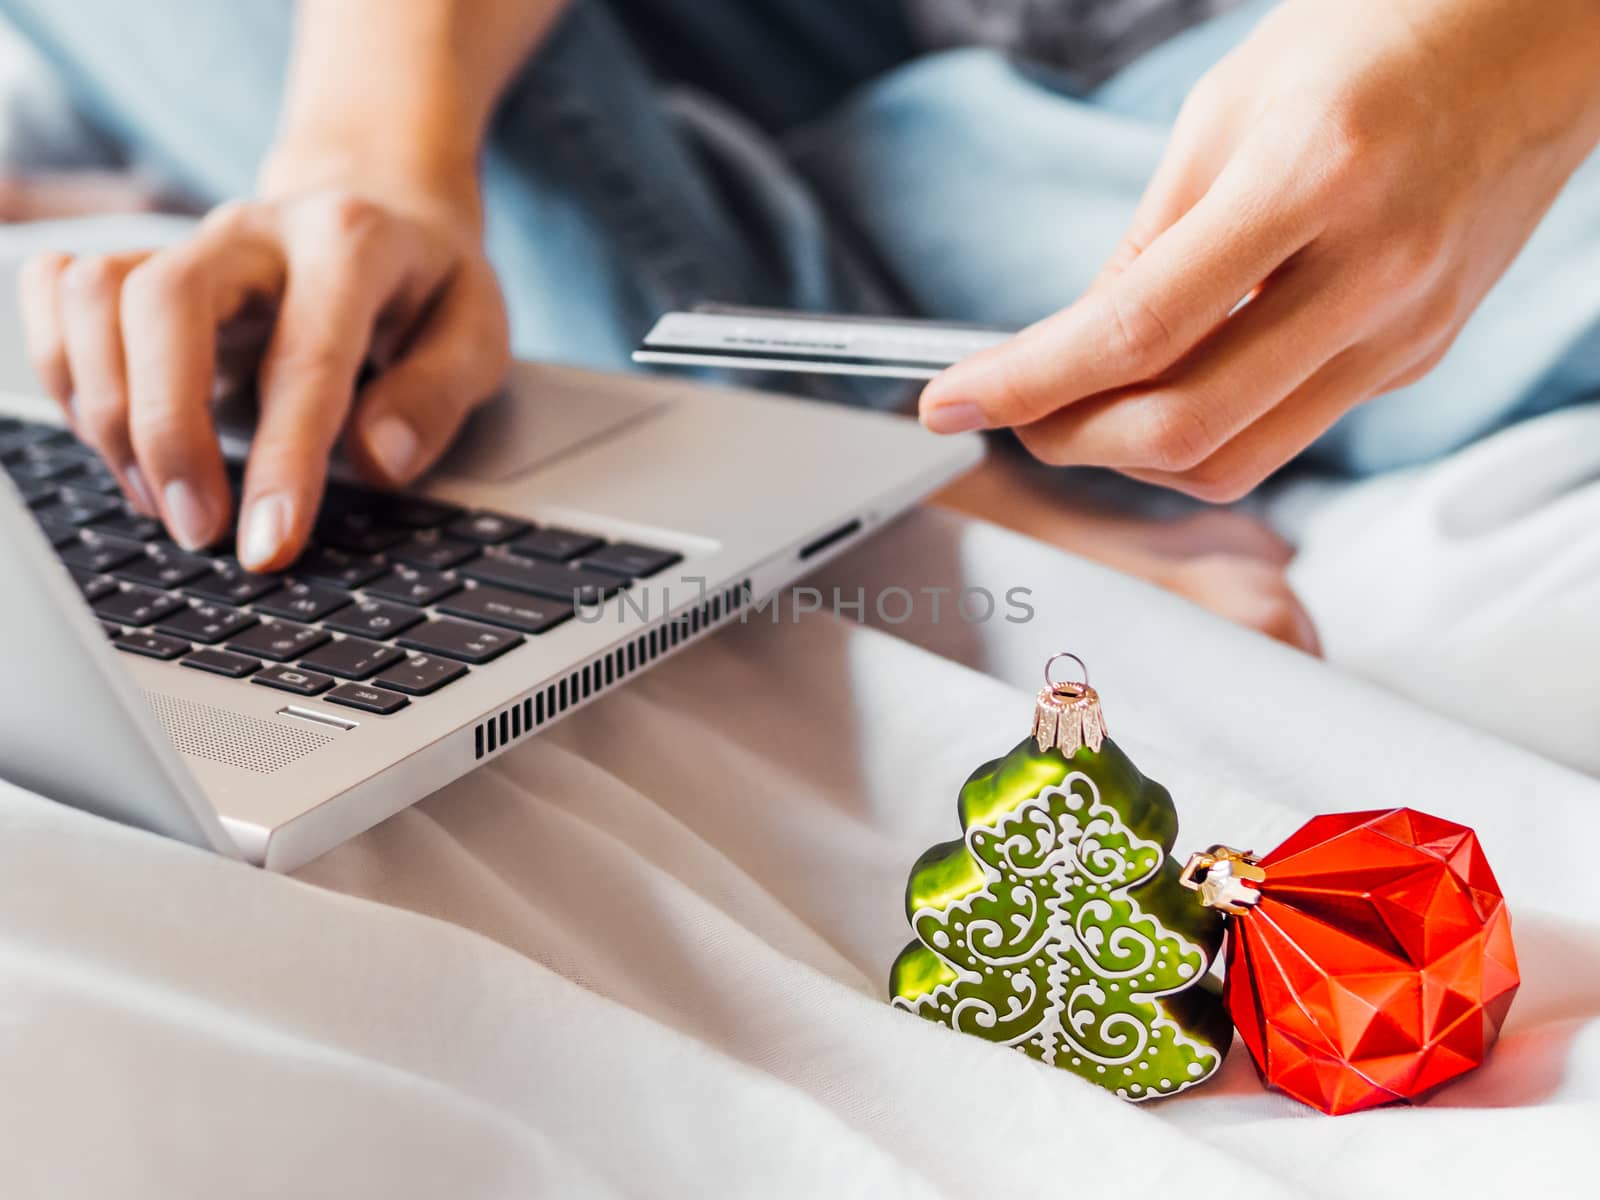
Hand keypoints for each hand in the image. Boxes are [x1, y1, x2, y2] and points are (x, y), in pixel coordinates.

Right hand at [19, 183, 508, 569]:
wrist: (380, 205)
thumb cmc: (429, 285)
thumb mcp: (479, 333)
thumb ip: (437, 394)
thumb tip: (379, 461)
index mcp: (351, 244)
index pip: (305, 357)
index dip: (283, 461)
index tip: (269, 545)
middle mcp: (254, 232)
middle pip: (163, 301)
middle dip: (168, 432)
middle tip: (199, 531)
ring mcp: (187, 242)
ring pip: (94, 295)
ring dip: (109, 412)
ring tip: (165, 499)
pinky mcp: (140, 262)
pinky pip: (59, 297)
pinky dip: (66, 375)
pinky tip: (122, 442)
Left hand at [920, 0, 1599, 499]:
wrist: (1534, 37)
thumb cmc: (1375, 39)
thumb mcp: (1226, 109)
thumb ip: (1147, 243)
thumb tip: (1074, 347)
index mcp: (1310, 180)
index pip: (1137, 330)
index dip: (1029, 383)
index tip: (951, 402)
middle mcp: (1371, 272)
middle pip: (1187, 429)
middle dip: (1073, 441)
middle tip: (1018, 416)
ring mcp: (1406, 330)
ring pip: (1238, 459)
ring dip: (1136, 455)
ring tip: (1086, 406)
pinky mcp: (1418, 357)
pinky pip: (1288, 429)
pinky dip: (1208, 425)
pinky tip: (1174, 382)